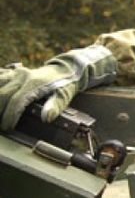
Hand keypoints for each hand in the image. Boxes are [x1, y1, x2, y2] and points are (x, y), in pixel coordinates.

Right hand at [0, 46, 115, 130]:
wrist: (65, 70)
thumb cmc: (64, 85)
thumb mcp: (64, 96)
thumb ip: (56, 106)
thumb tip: (46, 118)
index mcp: (34, 83)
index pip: (16, 101)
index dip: (10, 115)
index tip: (7, 127)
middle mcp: (22, 76)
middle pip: (2, 94)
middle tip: (0, 125)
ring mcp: (15, 73)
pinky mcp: (12, 72)